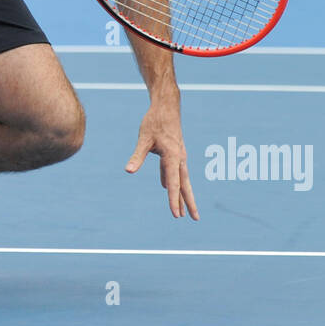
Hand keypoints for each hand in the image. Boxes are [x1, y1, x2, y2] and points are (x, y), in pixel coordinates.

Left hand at [125, 94, 198, 219]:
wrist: (166, 106)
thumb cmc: (155, 121)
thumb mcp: (144, 138)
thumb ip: (137, 156)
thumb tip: (128, 171)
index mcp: (172, 156)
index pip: (173, 182)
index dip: (173, 199)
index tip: (176, 214)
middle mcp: (179, 158)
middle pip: (184, 184)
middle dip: (189, 202)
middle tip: (195, 219)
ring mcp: (178, 156)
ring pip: (181, 179)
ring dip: (182, 195)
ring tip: (183, 211)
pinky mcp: (174, 153)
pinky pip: (173, 171)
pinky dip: (172, 182)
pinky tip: (165, 187)